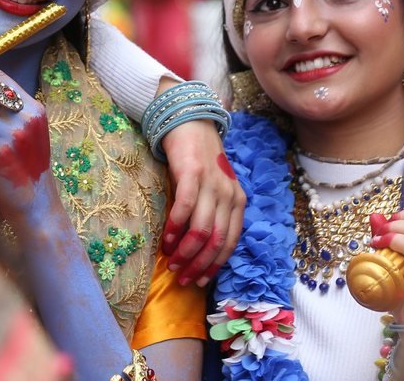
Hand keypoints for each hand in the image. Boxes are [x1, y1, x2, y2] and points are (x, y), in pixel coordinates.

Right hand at [160, 119, 245, 286]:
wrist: (190, 122)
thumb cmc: (200, 159)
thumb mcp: (216, 187)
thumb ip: (214, 211)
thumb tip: (199, 247)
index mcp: (238, 200)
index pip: (231, 242)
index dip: (216, 265)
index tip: (201, 281)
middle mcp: (229, 194)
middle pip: (217, 240)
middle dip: (200, 264)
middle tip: (183, 278)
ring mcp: (212, 184)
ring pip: (202, 229)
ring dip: (186, 251)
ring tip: (172, 262)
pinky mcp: (193, 173)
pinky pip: (185, 207)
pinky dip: (175, 228)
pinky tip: (166, 239)